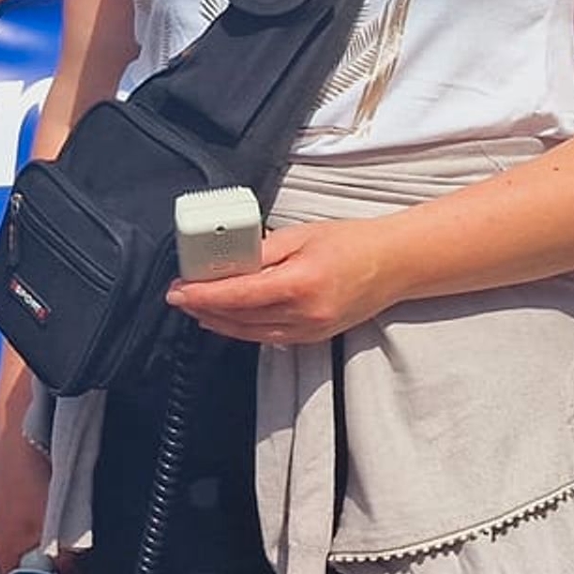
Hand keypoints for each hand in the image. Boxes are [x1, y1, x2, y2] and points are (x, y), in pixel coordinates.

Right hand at [0, 425, 52, 573]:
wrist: (19, 432)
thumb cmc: (24, 472)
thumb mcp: (50, 525)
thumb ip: (62, 557)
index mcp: (1, 547)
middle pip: (28, 566)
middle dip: (51, 565)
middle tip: (72, 558)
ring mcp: (5, 515)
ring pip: (33, 542)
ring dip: (52, 541)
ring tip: (65, 526)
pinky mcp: (14, 498)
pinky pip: (35, 522)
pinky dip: (49, 522)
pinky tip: (60, 508)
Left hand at [165, 220, 407, 346]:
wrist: (394, 264)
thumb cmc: (352, 243)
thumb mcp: (302, 235)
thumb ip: (262, 249)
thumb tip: (228, 259)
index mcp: (300, 283)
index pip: (238, 295)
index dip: (203, 295)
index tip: (179, 290)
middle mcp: (305, 314)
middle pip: (240, 318)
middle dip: (204, 308)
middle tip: (180, 295)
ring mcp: (310, 330)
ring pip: (251, 333)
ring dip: (219, 322)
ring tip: (196, 308)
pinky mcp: (313, 337)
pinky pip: (268, 338)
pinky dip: (243, 329)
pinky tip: (227, 318)